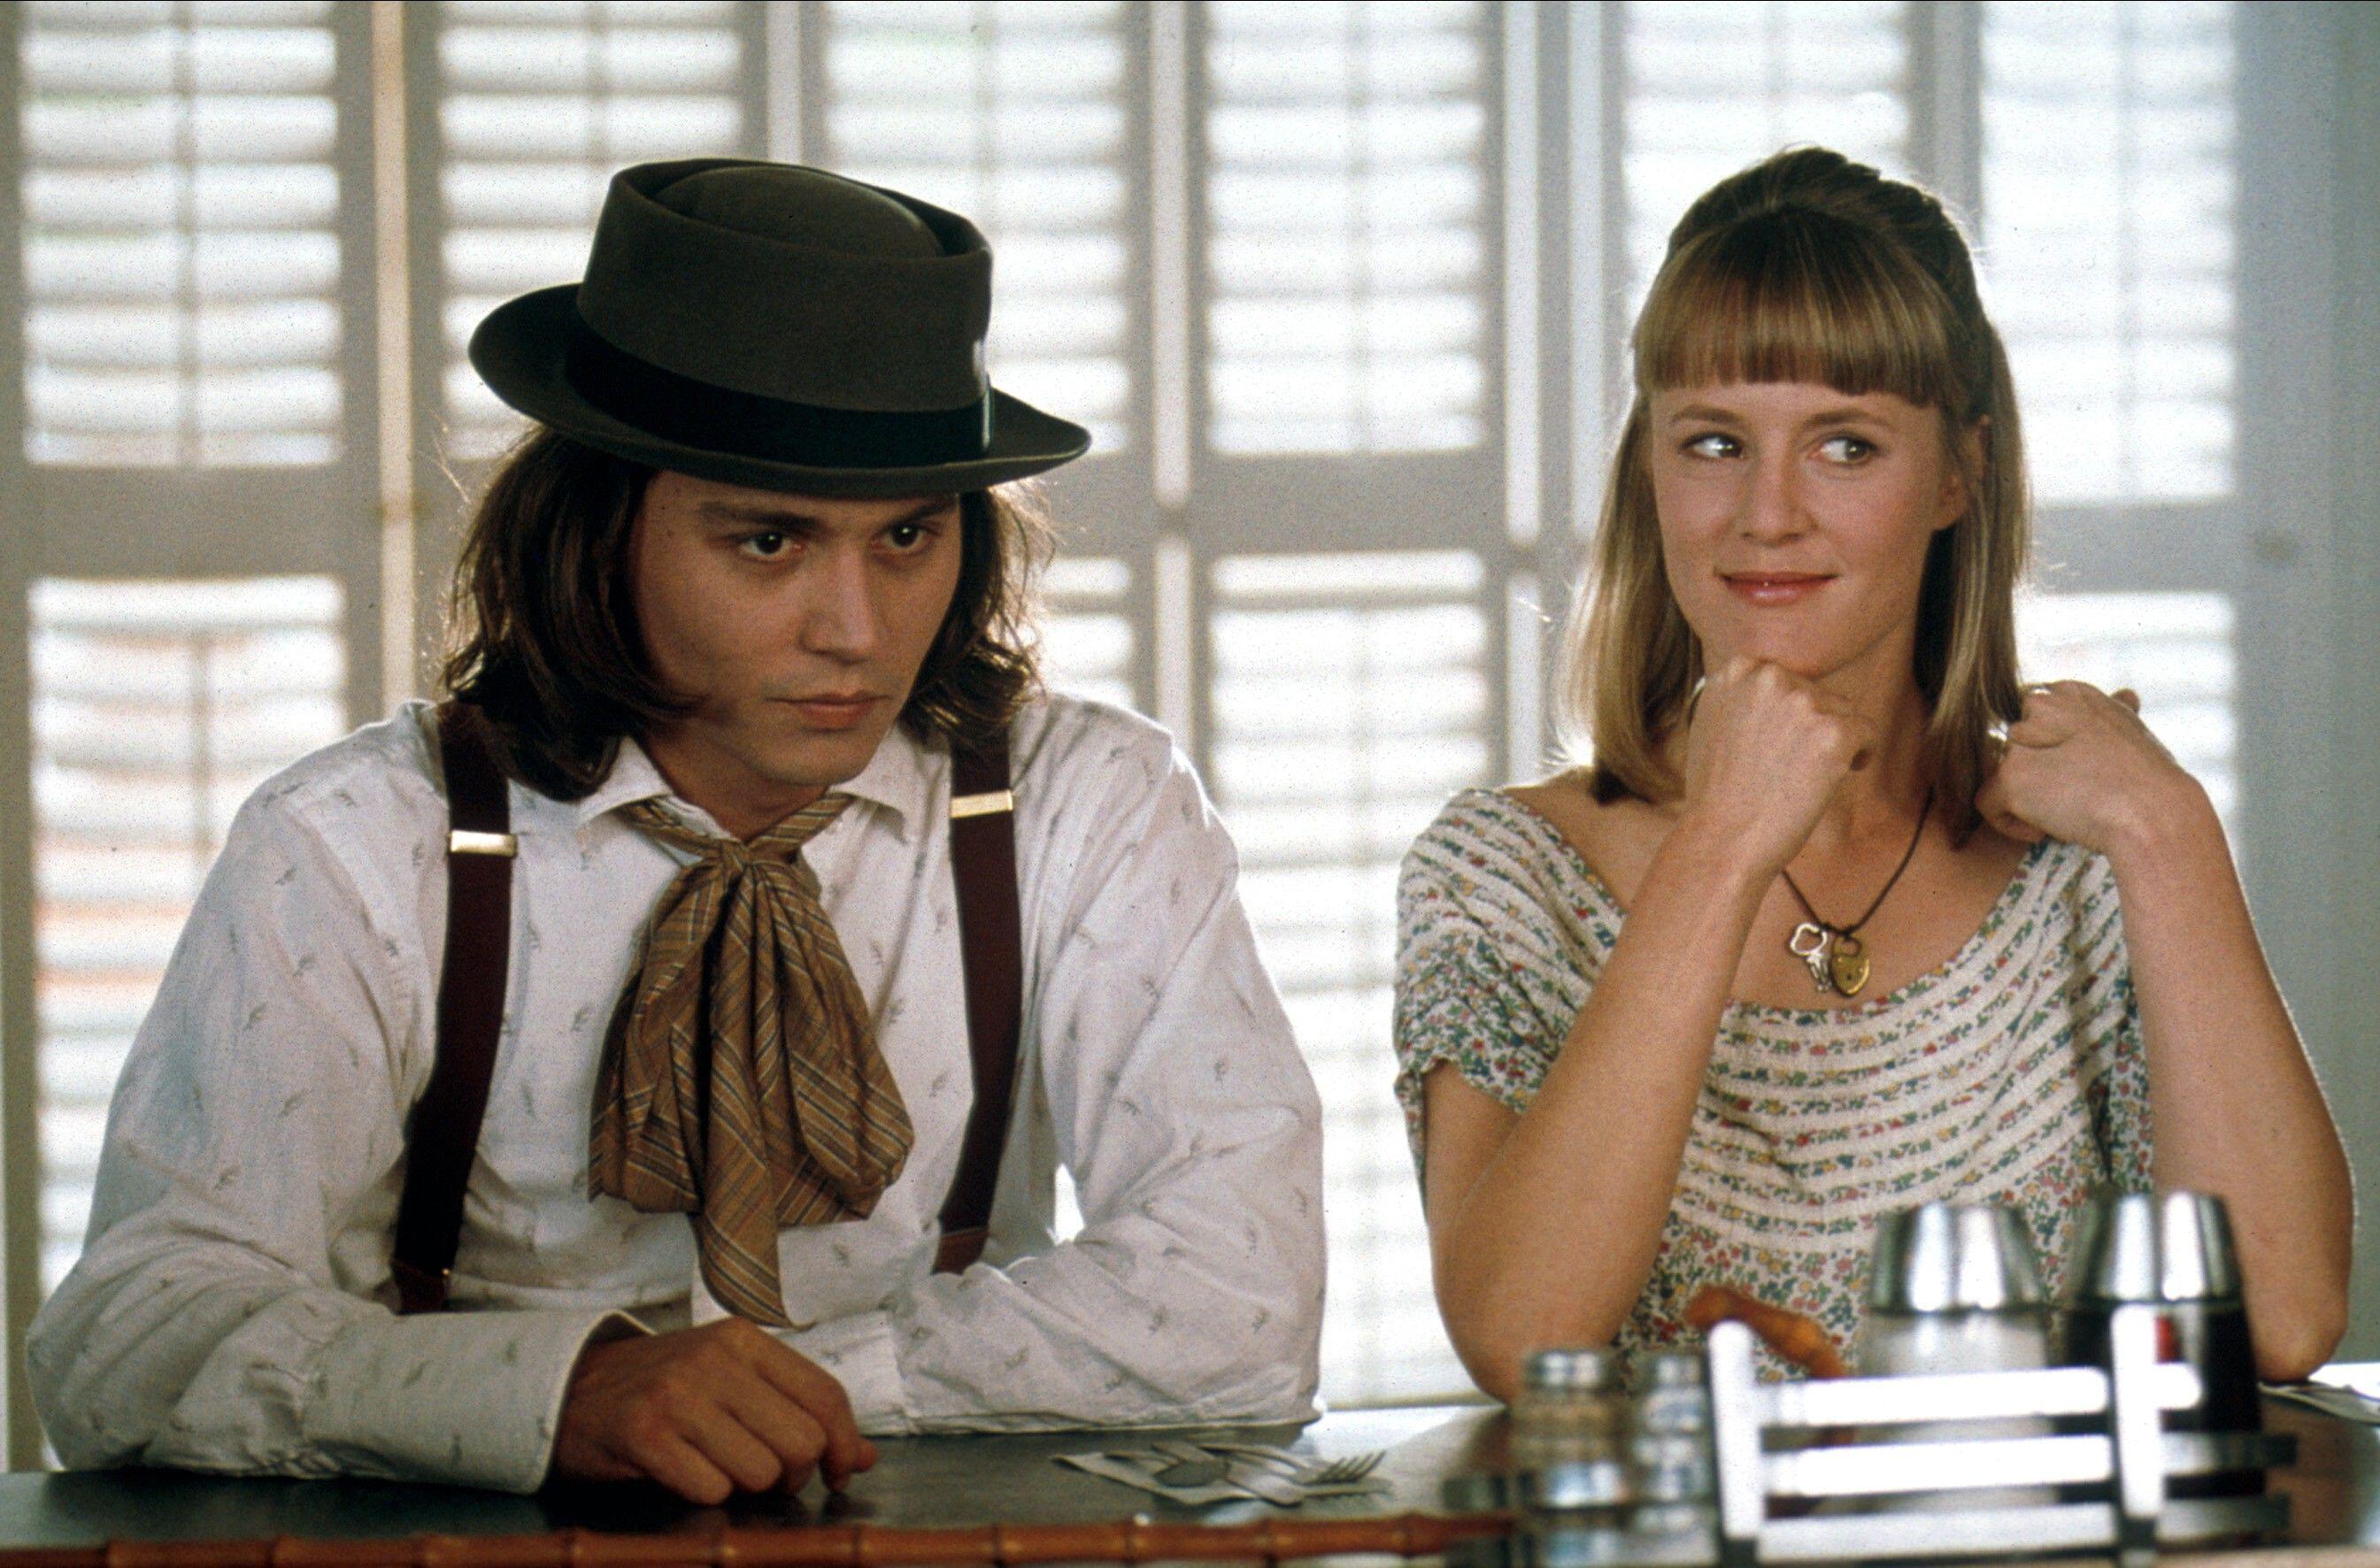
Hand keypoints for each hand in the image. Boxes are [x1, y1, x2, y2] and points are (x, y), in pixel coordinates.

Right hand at [549, 1317, 876, 1503]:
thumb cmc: (664, 1388)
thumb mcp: (732, 1380)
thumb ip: (797, 1410)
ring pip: (760, 1471)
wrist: (570, 1389)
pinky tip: (684, 1474)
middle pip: (801, 1441)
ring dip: (747, 1487)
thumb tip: (862, 1457)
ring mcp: (677, 1395)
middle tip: (769, 1476)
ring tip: (719, 1468)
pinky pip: (710, 1489)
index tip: (840, 1471)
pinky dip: (705, 1494)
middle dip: (794, 1474)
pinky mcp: (643, 1434)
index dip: (845, 1443)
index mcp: (743, 1339)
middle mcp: (714, 1360)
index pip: (824, 1394)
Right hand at [1677, 656, 1876, 877]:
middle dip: (1813, 727)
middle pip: (1817, 693)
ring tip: (1805, 777)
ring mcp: (1802, 703)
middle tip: (1791, 767)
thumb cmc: (1716, 794)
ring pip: (1842, 712)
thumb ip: (1741, 696)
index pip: (1786, 679)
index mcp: (1739, 670)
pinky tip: (1840, 775)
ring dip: (1833, 742)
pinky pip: (1867, 732)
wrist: (1720, 840)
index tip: (1781, 744)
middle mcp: (1770, 677)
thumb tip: (1772, 682)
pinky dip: (1861, 754)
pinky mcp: (1833, 732)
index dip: (1789, 714)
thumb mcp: (1711, 723)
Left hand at [1974, 682, 2202, 856]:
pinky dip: (2008, 824)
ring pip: (2000, 775)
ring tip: (2065, 813)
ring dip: (2026, 800)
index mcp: (2069, 692)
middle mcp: (2041, 706)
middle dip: (2036, 776)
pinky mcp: (2011, 776)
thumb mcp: (2132, 729)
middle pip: (2013, 748)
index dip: (2048, 752)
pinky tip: (2042, 830)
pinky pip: (1986, 803)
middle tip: (2073, 796)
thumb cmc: (2151, 779)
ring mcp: (2023, 741)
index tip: (2078, 773)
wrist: (2154, 813)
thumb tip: (2124, 696)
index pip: (2032, 718)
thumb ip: (2112, 712)